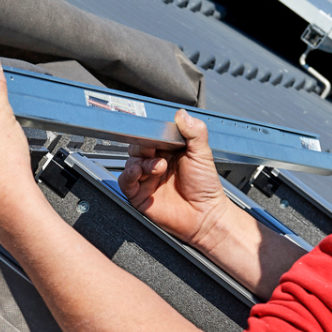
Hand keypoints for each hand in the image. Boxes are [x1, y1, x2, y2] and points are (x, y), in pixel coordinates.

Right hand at [118, 109, 233, 251]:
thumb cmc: (206, 188)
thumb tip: (183, 114)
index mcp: (169, 151)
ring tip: (157, 166)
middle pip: (138, 147)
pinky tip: (140, 172)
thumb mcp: (202, 154)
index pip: (153, 136)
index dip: (151, 133)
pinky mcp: (139, 194)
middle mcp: (155, 163)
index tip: (154, 132)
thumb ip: (194, 133)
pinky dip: (129, 174)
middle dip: (143, 146)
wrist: (205, 216)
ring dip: (140, 161)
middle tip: (154, 150)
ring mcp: (146, 179)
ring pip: (130, 161)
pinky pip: (125, 181)